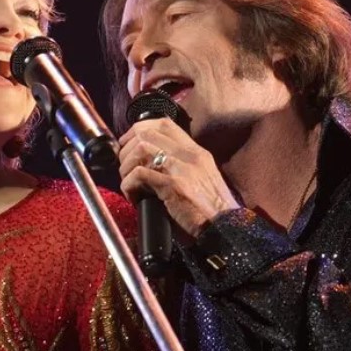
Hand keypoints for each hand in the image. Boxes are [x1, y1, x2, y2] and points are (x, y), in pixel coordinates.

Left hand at [119, 119, 239, 240]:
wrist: (225, 226)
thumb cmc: (210, 208)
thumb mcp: (200, 177)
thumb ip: (180, 165)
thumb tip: (150, 162)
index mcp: (195, 151)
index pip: (163, 123)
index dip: (140, 129)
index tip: (129, 144)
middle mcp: (189, 155)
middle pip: (146, 133)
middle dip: (127, 149)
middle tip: (125, 168)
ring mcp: (181, 168)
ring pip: (140, 149)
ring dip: (126, 167)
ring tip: (129, 184)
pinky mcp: (173, 185)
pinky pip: (140, 174)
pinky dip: (129, 186)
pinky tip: (134, 197)